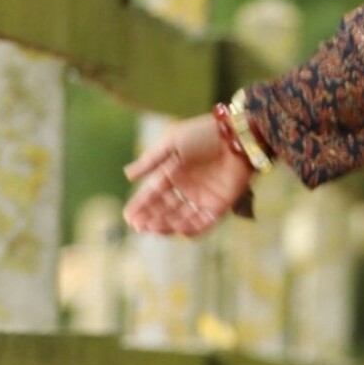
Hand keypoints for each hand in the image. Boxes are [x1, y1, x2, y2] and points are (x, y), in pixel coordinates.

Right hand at [123, 113, 252, 235]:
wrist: (236, 137)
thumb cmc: (203, 134)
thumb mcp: (171, 143)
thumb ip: (151, 160)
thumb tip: (128, 175)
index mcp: (172, 172)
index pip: (153, 193)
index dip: (141, 206)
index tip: (128, 217)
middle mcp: (186, 188)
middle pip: (166, 208)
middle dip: (152, 218)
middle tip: (139, 226)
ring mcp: (203, 197)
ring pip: (182, 217)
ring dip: (168, 224)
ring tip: (153, 227)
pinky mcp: (220, 205)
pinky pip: (204, 222)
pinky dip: (192, 228)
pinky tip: (178, 230)